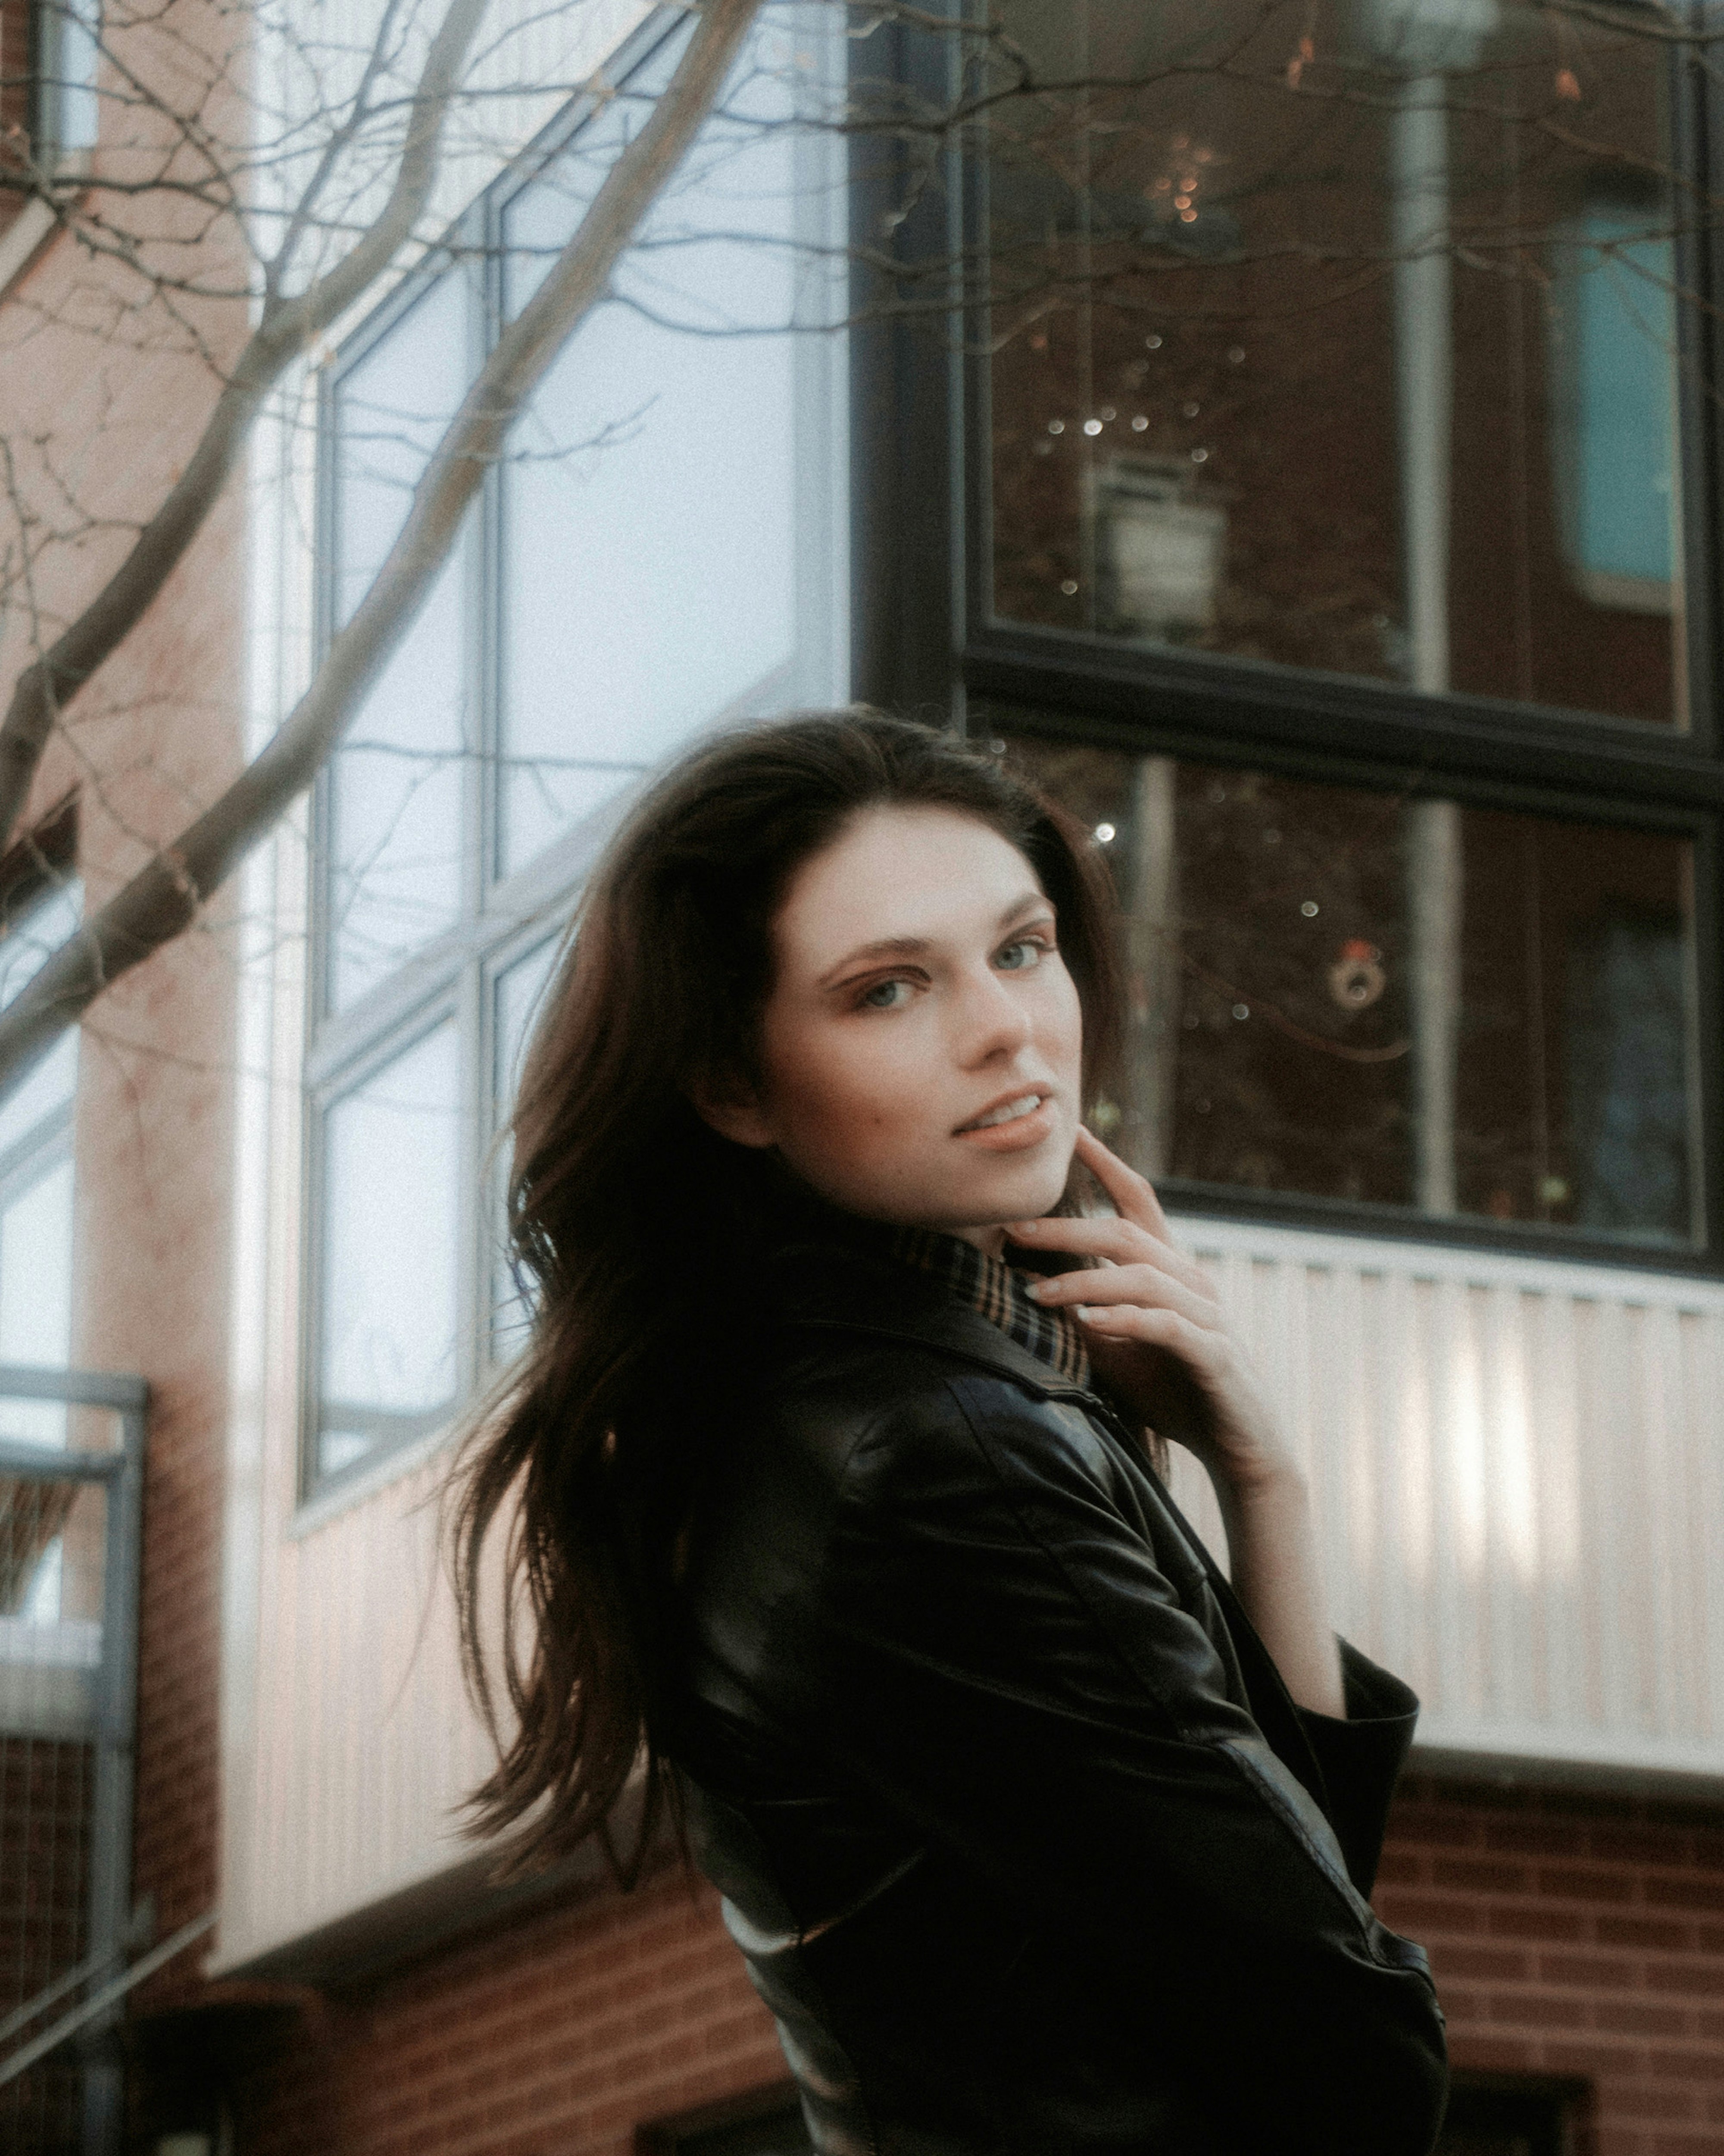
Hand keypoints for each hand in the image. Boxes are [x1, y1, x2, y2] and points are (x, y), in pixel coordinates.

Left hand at [1008, 1125, 1301, 1502]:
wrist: (1240, 1447)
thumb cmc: (1175, 1391)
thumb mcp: (1118, 1349)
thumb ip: (1085, 1315)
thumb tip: (1028, 1284)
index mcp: (1171, 1271)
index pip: (1139, 1203)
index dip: (1108, 1165)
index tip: (1072, 1133)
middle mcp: (1192, 1281)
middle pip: (1127, 1235)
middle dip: (1067, 1229)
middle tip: (1013, 1229)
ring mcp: (1208, 1316)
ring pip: (1143, 1277)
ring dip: (1085, 1282)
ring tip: (1038, 1293)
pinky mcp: (1215, 1354)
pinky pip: (1168, 1326)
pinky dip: (1127, 1321)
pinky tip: (1092, 1324)